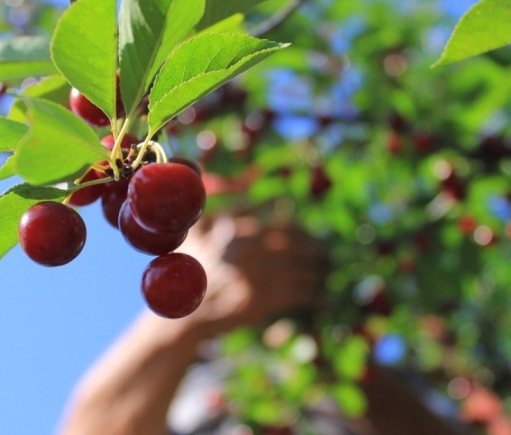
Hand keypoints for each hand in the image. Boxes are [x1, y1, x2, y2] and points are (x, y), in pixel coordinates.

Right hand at [180, 214, 327, 338]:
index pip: (282, 226)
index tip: (313, 240)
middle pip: (296, 247)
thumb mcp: (197, 233)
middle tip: (328, 256)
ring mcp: (254, 275)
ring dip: (318, 274)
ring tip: (326, 276)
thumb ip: (224, 209)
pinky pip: (296, 295)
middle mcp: (247, 249)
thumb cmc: (191, 272)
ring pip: (299, 270)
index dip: (302, 233)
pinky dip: (313, 297)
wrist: (183, 315)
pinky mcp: (259, 301)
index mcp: (236, 231)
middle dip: (316, 252)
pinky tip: (321, 300)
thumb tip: (256, 195)